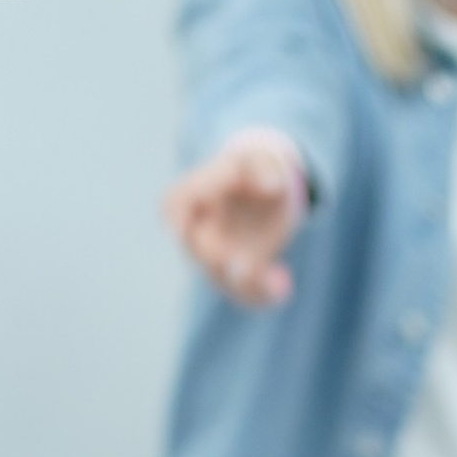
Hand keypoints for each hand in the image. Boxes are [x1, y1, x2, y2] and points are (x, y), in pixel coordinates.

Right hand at [163, 127, 309, 309]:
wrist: (271, 191)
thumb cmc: (257, 170)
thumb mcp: (262, 160)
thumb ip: (263, 167)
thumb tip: (272, 184)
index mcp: (195, 194)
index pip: (174, 204)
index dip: (174, 218)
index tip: (179, 230)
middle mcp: (199, 229)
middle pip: (198, 250)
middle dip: (216, 260)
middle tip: (243, 267)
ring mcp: (216, 256)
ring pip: (222, 278)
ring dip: (246, 284)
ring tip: (278, 285)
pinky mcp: (237, 275)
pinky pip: (244, 292)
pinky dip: (262, 295)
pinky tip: (283, 290)